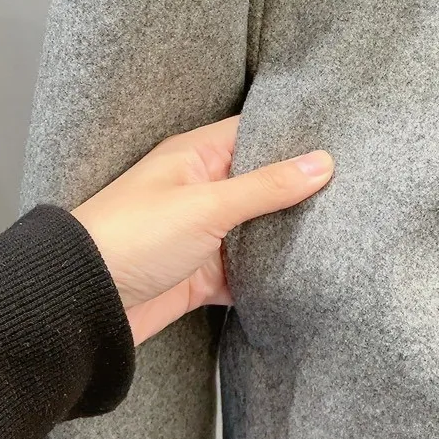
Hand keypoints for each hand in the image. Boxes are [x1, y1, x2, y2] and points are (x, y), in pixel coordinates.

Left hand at [72, 116, 333, 345]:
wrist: (83, 305)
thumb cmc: (132, 236)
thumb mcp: (207, 204)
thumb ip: (267, 186)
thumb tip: (321, 163)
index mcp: (197, 156)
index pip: (255, 133)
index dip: (295, 136)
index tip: (340, 141)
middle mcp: (203, 190)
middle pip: (263, 183)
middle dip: (300, 190)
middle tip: (355, 188)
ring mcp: (204, 234)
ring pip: (259, 229)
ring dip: (289, 235)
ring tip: (345, 229)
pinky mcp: (204, 275)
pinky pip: (248, 271)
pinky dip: (271, 275)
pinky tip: (307, 274)